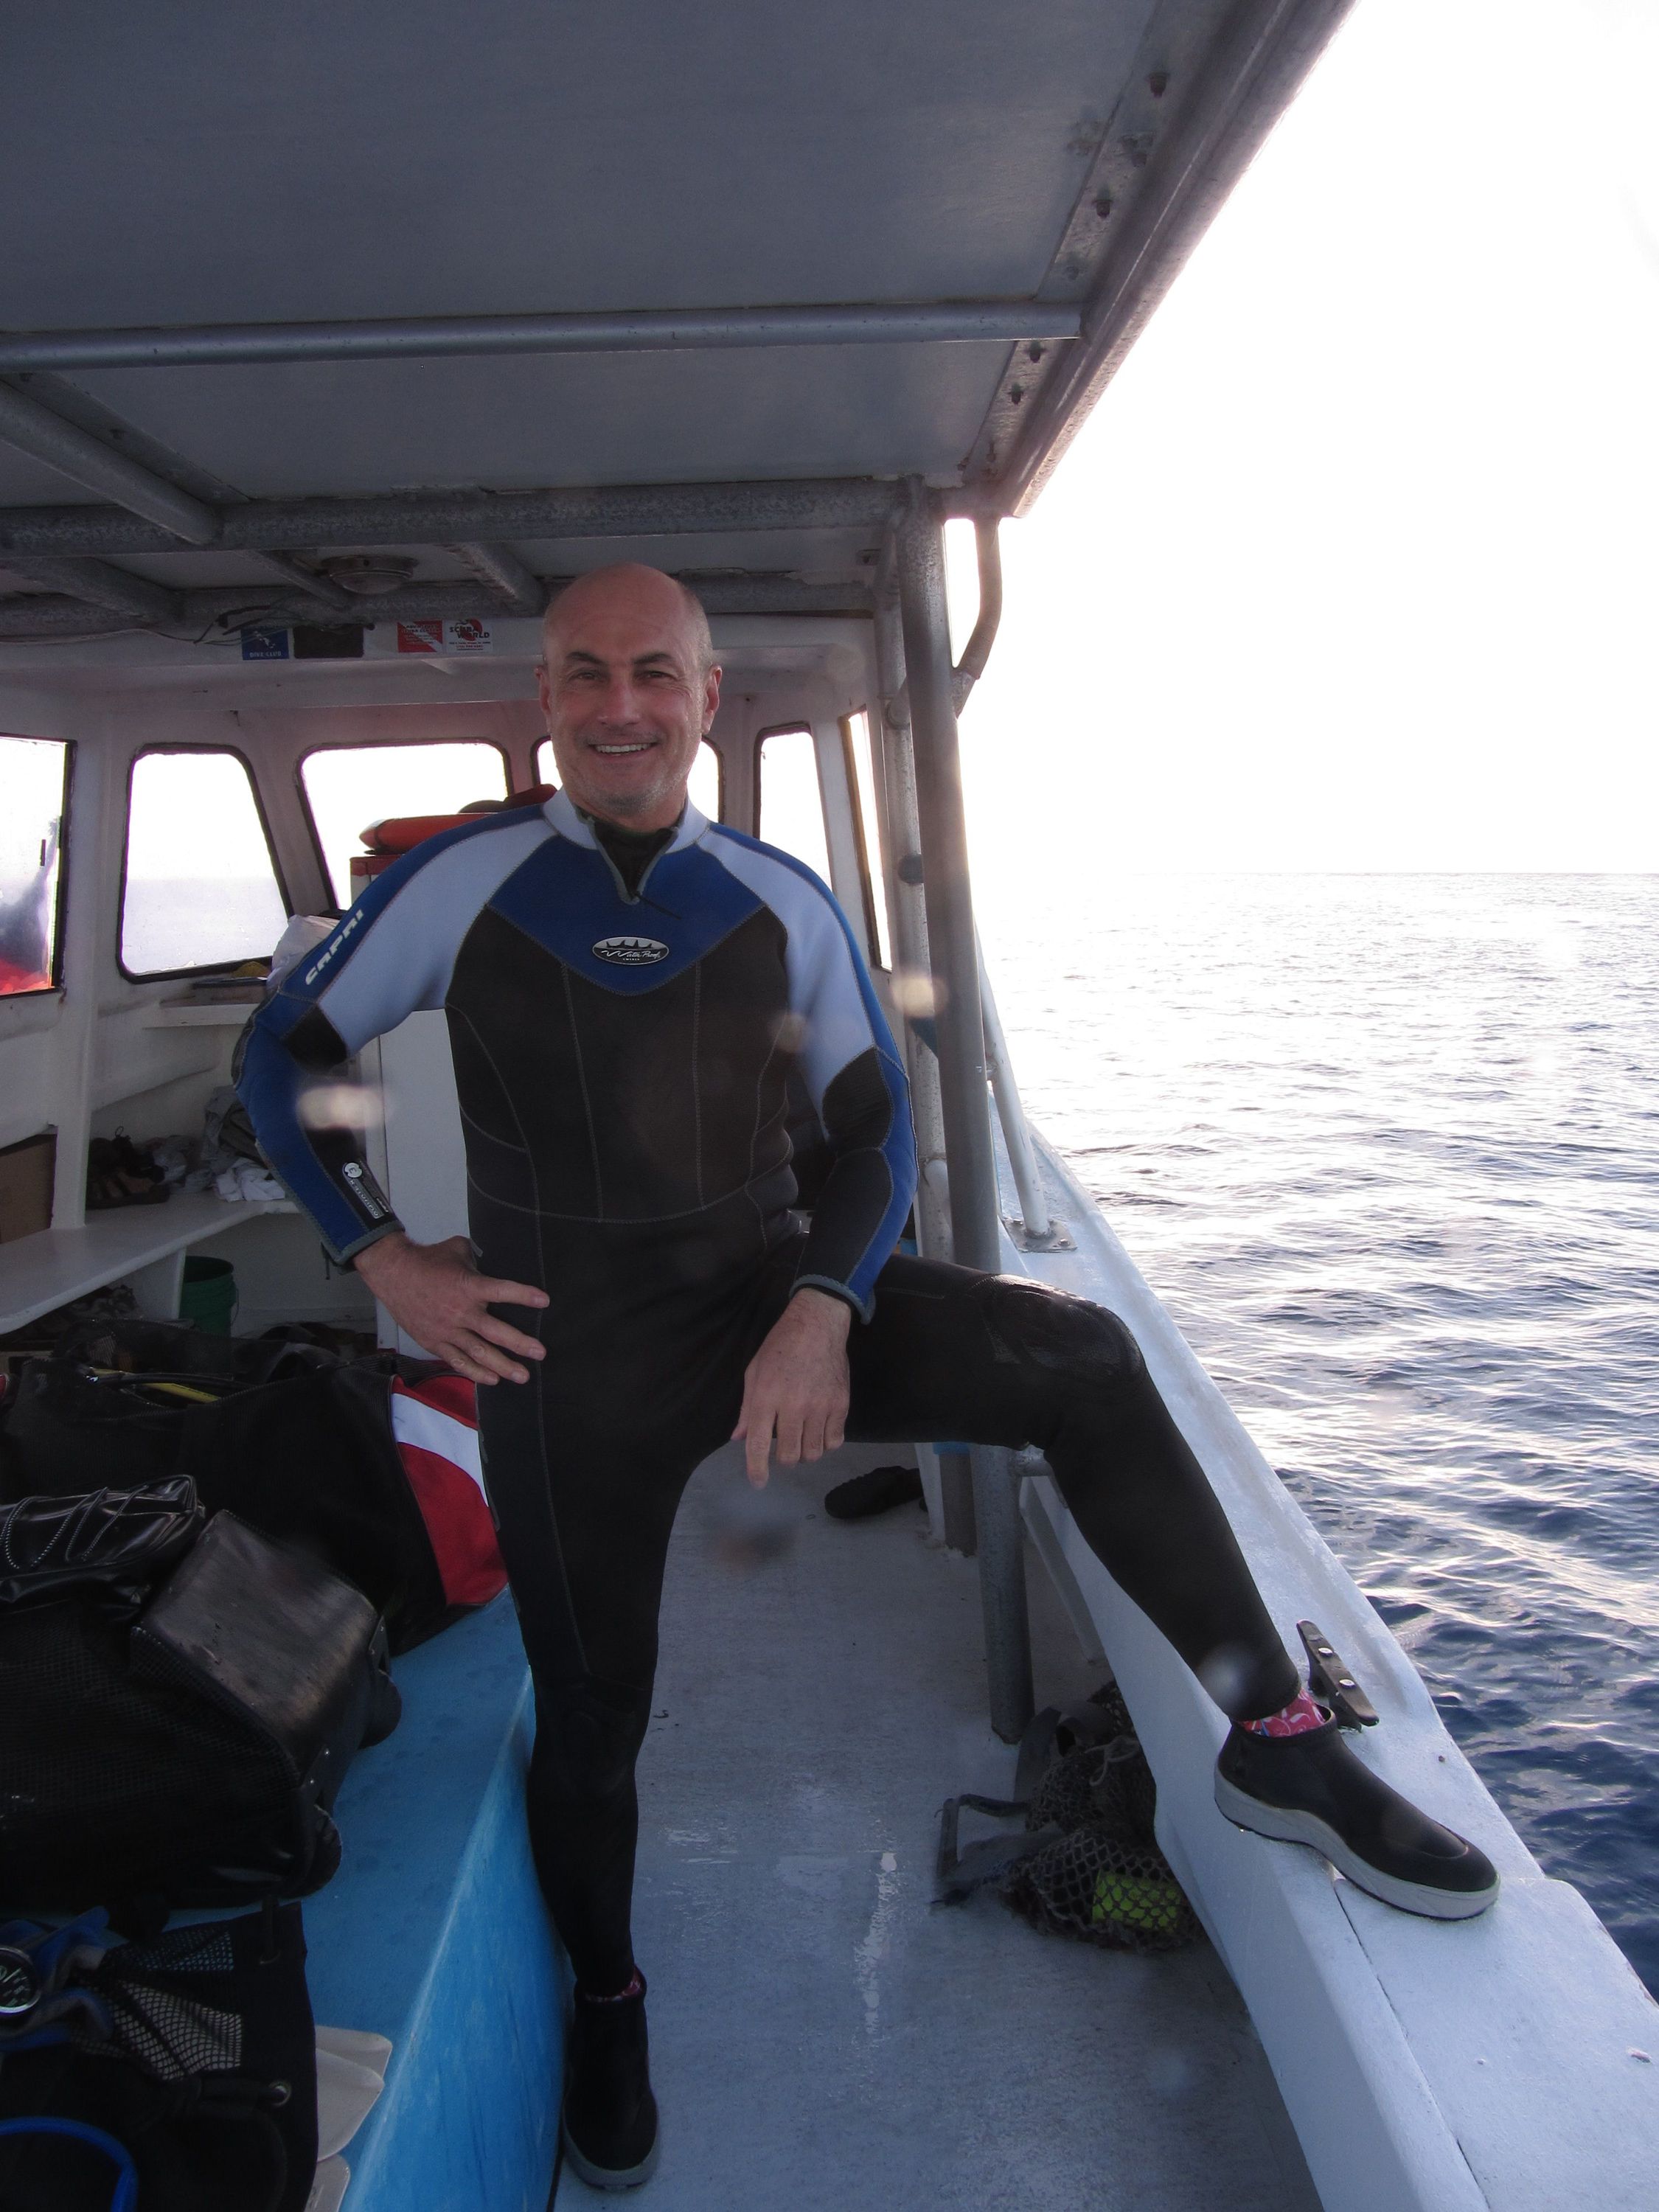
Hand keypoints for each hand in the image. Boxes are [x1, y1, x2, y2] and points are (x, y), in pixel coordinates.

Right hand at [355, 1232, 547, 1385]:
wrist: (393, 1273)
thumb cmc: (428, 1260)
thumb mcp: (457, 1250)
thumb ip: (478, 1259)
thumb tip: (492, 1260)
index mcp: (469, 1286)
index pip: (502, 1291)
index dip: (524, 1296)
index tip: (544, 1301)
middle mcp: (461, 1312)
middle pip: (495, 1332)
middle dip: (520, 1344)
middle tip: (540, 1353)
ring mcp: (447, 1330)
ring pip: (479, 1353)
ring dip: (502, 1366)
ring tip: (522, 1375)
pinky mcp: (435, 1342)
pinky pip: (457, 1361)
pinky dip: (475, 1372)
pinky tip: (492, 1379)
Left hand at [732, 1287, 851, 1486]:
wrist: (817, 1325)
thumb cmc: (780, 1347)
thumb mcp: (754, 1372)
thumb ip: (747, 1408)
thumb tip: (739, 1438)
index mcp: (766, 1397)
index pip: (758, 1445)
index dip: (756, 1470)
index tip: (758, 1483)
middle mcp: (793, 1406)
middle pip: (789, 1456)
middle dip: (783, 1459)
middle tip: (784, 1445)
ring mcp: (820, 1406)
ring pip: (813, 1453)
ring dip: (805, 1452)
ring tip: (803, 1437)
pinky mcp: (840, 1404)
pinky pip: (835, 1441)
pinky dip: (826, 1443)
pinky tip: (820, 1430)